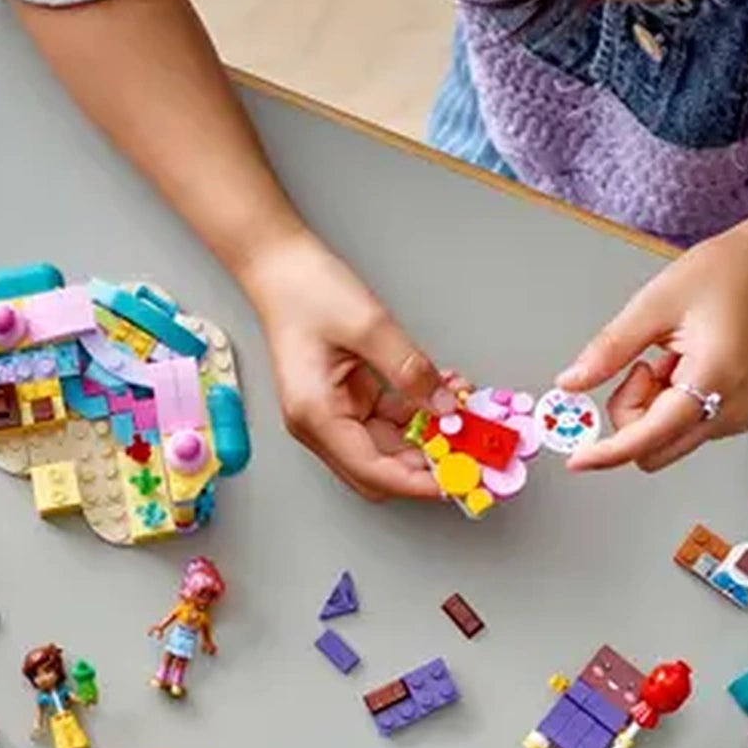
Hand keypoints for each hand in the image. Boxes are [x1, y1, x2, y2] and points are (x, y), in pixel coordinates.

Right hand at [239, 229, 443, 501]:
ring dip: (425, 438)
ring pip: (387, 446)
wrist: (278, 266)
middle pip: (380, 469)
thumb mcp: (368, 326)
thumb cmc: (304, 291)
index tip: (455, 480)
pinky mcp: (344, 400)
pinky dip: (416, 416)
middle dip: (424, 466)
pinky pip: (386, 421)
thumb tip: (443, 406)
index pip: (373, 470)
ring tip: (464, 421)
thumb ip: (409, 371)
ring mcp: (331, 413)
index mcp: (315, 414)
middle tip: (469, 457)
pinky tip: (443, 397)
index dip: (418, 481)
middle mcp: (319, 423)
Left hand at [554, 229, 747, 473]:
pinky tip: (680, 369)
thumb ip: (610, 349)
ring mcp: (733, 417)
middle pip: (654, 448)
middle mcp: (730, 408)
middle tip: (643, 364)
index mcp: (714, 377)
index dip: (609, 451)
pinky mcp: (729, 418)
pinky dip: (663, 404)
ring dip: (648, 406)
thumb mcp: (653, 305)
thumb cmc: (722, 279)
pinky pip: (677, 430)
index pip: (652, 435)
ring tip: (668, 359)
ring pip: (662, 441)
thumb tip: (572, 382)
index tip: (579, 459)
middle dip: (631, 413)